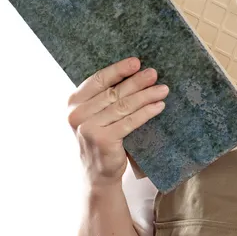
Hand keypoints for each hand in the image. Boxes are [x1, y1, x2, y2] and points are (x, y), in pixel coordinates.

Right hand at [67, 57, 169, 187]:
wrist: (98, 173)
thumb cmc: (102, 137)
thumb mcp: (97, 114)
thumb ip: (106, 96)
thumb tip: (135, 71)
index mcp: (74, 102)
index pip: (97, 80)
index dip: (118, 69)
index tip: (136, 62)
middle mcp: (76, 114)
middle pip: (114, 92)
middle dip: (137, 81)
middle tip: (154, 74)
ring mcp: (88, 127)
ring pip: (124, 106)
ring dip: (146, 95)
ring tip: (163, 89)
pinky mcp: (102, 140)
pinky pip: (130, 121)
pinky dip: (147, 112)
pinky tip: (159, 106)